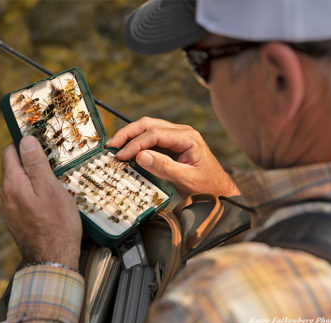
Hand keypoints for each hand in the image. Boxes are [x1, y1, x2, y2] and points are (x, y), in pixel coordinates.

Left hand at [0, 136, 81, 270]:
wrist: (53, 257)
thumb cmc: (57, 223)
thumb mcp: (51, 188)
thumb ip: (36, 164)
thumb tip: (26, 141)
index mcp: (12, 183)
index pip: (10, 152)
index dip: (26, 145)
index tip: (44, 146)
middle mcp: (5, 194)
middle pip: (14, 167)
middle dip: (33, 163)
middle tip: (55, 167)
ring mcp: (8, 207)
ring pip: (19, 182)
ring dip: (34, 179)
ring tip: (55, 185)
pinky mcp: (14, 217)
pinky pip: (22, 196)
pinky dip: (33, 192)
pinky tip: (49, 201)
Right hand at [107, 117, 239, 197]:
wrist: (219, 190)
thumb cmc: (207, 186)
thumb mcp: (186, 179)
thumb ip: (164, 167)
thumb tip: (140, 155)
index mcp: (188, 137)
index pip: (155, 134)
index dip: (135, 144)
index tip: (121, 155)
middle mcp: (182, 132)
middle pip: (149, 125)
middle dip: (128, 133)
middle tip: (111, 145)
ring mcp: (177, 137)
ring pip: (149, 128)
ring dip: (131, 135)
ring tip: (115, 146)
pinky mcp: (173, 145)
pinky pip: (152, 138)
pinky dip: (138, 142)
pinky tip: (128, 150)